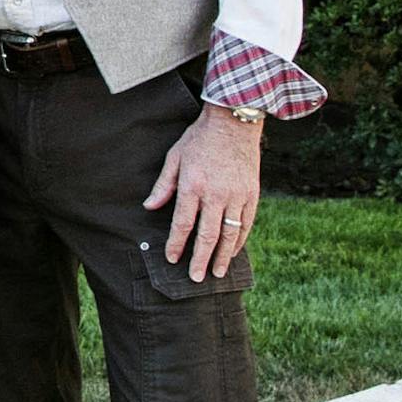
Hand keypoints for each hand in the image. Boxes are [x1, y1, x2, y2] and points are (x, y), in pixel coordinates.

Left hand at [144, 104, 261, 281]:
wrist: (233, 124)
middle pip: (208, 236)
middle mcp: (216, 195)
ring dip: (223, 256)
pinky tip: (233, 252)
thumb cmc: (198, 140)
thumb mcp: (174, 158)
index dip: (176, 244)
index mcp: (193, 186)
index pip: (182, 224)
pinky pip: (246, 224)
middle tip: (195, 277)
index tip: (172, 259)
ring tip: (217, 273)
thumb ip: (163, 185)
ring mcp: (237, 196)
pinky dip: (239, 241)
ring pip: (229, 235)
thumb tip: (149, 207)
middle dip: (200, 259)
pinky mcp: (252, 195)